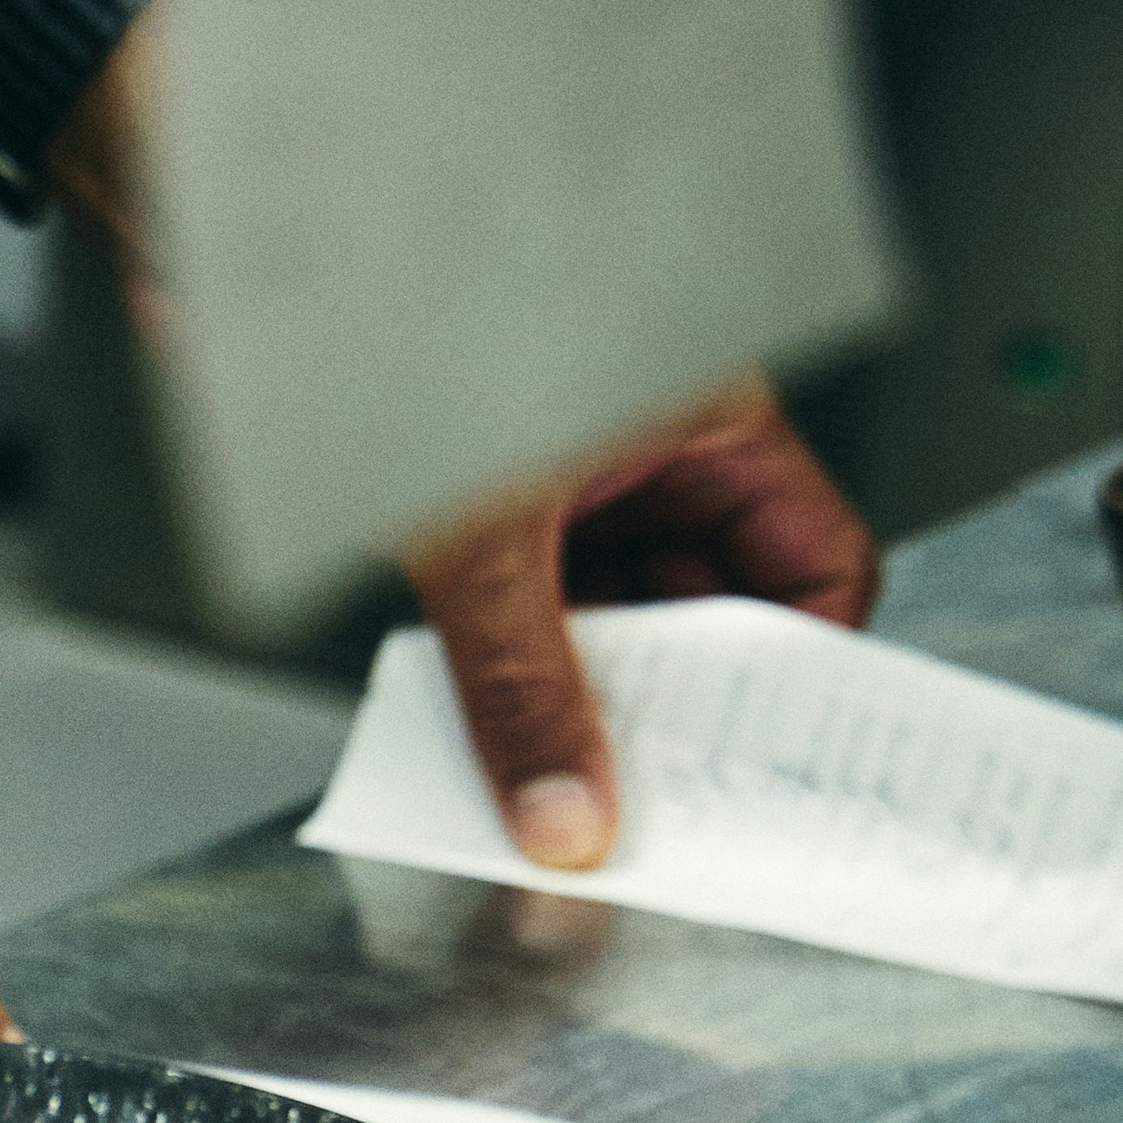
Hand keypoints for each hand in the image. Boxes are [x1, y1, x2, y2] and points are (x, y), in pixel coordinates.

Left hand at [400, 371, 878, 867]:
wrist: (304, 311)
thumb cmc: (415, 348)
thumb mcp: (484, 540)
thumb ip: (521, 683)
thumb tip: (565, 810)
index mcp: (709, 420)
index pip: (818, 563)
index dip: (795, 676)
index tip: (752, 764)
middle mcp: (660, 449)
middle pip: (712, 609)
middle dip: (675, 706)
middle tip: (642, 793)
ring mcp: (587, 476)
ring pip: (623, 616)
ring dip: (590, 695)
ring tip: (558, 770)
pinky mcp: (510, 502)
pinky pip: (546, 604)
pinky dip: (526, 664)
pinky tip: (497, 720)